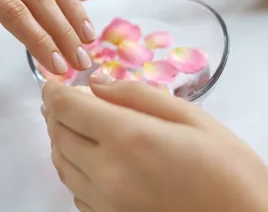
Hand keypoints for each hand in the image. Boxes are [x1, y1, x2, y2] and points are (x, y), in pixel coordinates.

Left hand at [41, 75, 267, 211]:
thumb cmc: (229, 170)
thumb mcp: (191, 118)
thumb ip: (136, 95)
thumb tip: (95, 83)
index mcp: (127, 138)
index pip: (67, 108)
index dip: (53, 91)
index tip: (52, 83)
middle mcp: (107, 172)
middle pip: (58, 134)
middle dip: (55, 113)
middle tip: (65, 101)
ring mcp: (106, 202)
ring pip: (61, 164)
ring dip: (59, 140)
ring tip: (73, 126)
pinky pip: (75, 191)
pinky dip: (73, 169)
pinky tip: (89, 159)